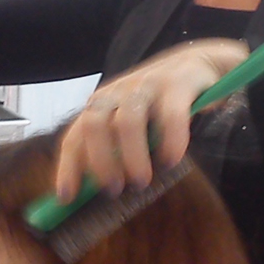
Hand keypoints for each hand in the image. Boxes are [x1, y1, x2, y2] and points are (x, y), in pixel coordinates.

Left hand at [54, 39, 248, 200]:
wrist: (197, 65)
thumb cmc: (160, 105)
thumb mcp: (133, 124)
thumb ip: (116, 151)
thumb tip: (99, 193)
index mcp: (100, 105)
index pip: (74, 137)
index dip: (68, 168)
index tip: (66, 198)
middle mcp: (117, 93)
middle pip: (94, 125)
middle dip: (99, 162)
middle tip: (112, 191)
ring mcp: (146, 86)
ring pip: (128, 121)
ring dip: (131, 156)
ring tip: (140, 182)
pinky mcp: (178, 85)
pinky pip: (171, 115)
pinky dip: (170, 142)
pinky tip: (171, 161)